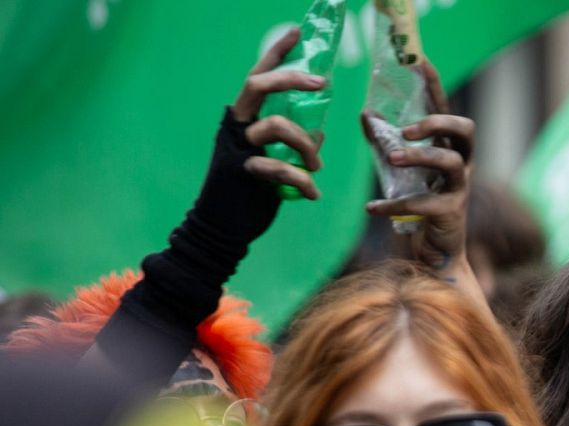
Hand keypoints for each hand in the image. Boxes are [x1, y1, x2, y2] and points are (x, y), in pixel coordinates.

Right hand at [231, 27, 326, 199]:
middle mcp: (237, 126)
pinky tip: (313, 194)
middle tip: (321, 83)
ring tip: (317, 166)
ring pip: (276, 126)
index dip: (276, 53)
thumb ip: (293, 142)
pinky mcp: (240, 171)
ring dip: (307, 145)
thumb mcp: (276, 160)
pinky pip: (278, 167)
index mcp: (245, 119)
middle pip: (257, 85)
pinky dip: (302, 181)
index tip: (296, 32)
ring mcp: (236, 147)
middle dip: (290, 79)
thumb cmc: (251, 191)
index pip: (259, 77)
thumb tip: (318, 130)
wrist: (223, 226)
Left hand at [363, 60, 475, 272]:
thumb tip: (365, 113)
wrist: (429, 256)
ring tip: (392, 158)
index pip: (446, 111)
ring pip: (450, 163)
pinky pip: (424, 203)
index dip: (435, 87)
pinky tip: (371, 208)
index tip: (420, 62)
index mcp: (448, 150)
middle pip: (465, 132)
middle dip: (437, 123)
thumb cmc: (416, 209)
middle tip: (407, 128)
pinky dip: (394, 204)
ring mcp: (459, 190)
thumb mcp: (397, 171)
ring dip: (420, 156)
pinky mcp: (450, 215)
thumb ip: (384, 142)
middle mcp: (460, 167)